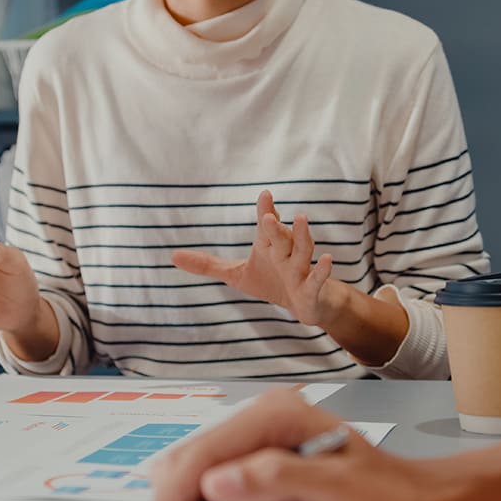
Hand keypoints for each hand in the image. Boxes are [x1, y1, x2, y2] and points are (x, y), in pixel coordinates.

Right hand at [142, 391, 432, 500]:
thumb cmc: (384, 495)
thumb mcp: (335, 488)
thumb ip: (275, 478)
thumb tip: (215, 482)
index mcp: (274, 416)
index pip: (207, 451)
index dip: (175, 493)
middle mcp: (256, 427)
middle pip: (190, 462)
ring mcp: (252, 453)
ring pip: (193, 482)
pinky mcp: (253, 481)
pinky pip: (210, 499)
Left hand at [172, 191, 335, 325]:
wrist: (303, 305)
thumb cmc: (271, 282)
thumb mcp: (236, 274)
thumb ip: (206, 264)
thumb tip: (172, 256)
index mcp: (268, 247)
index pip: (265, 226)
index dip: (265, 210)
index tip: (264, 194)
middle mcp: (285, 253)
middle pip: (281, 237)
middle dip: (276, 227)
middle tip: (270, 216)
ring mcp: (300, 270)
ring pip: (303, 250)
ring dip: (302, 236)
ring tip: (302, 219)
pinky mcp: (311, 288)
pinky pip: (317, 278)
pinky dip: (322, 270)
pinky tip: (328, 259)